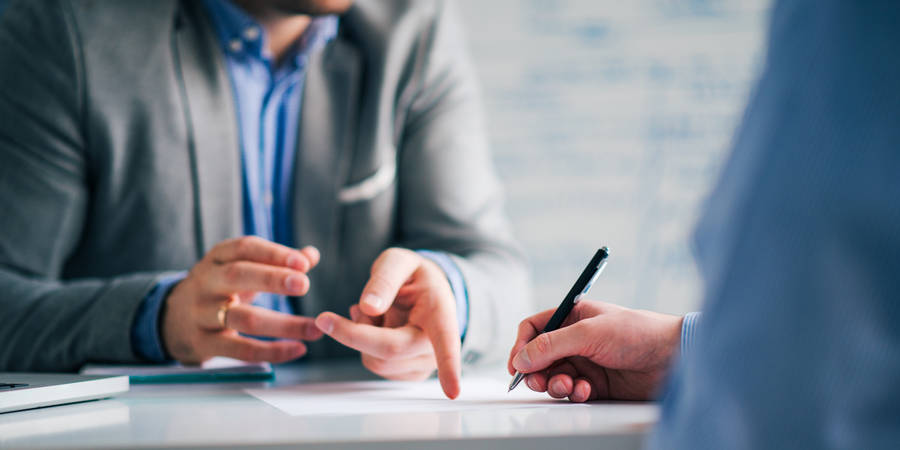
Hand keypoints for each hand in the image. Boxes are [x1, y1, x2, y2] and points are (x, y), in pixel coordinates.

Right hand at [161, 236, 323, 363]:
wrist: (171, 319)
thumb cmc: (218, 288)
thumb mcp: (239, 268)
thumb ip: (276, 261)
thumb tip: (312, 254)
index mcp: (217, 258)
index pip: (244, 248)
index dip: (274, 254)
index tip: (303, 262)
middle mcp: (207, 282)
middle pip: (237, 276)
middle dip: (272, 279)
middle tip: (304, 284)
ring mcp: (202, 314)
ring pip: (243, 318)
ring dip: (284, 324)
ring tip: (315, 328)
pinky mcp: (203, 343)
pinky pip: (241, 350)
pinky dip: (272, 351)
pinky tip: (298, 349)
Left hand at [314, 248, 461, 398]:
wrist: (423, 292)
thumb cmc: (414, 277)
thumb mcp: (398, 261)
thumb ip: (384, 279)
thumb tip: (369, 307)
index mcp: (440, 312)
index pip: (446, 341)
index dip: (449, 367)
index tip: (453, 391)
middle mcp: (437, 343)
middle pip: (390, 349)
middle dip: (354, 332)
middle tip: (345, 310)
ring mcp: (425, 363)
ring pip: (376, 361)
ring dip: (363, 336)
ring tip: (374, 313)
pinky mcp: (410, 374)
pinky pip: (375, 366)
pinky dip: (366, 346)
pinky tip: (378, 328)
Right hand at [508, 300, 681, 401]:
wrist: (672, 357)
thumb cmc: (637, 332)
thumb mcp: (589, 333)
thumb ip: (552, 345)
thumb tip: (521, 359)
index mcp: (572, 317)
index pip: (534, 329)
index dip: (522, 345)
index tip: (518, 364)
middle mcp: (575, 339)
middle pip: (539, 357)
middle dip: (537, 371)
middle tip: (540, 381)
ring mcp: (585, 362)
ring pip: (553, 377)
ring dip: (555, 384)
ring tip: (568, 385)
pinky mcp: (596, 384)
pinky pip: (572, 391)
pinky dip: (574, 393)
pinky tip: (586, 391)